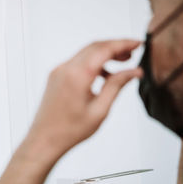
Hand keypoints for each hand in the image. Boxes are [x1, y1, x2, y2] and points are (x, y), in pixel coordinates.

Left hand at [27, 40, 142, 158]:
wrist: (44, 140)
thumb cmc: (69, 130)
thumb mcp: (100, 110)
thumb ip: (116, 86)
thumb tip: (133, 72)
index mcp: (77, 75)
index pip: (104, 49)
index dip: (123, 43)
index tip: (138, 43)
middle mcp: (65, 69)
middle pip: (94, 47)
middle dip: (115, 47)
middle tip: (133, 52)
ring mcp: (58, 72)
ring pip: (85, 53)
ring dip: (104, 54)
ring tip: (122, 63)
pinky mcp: (56, 77)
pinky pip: (77, 63)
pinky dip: (92, 63)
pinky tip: (104, 75)